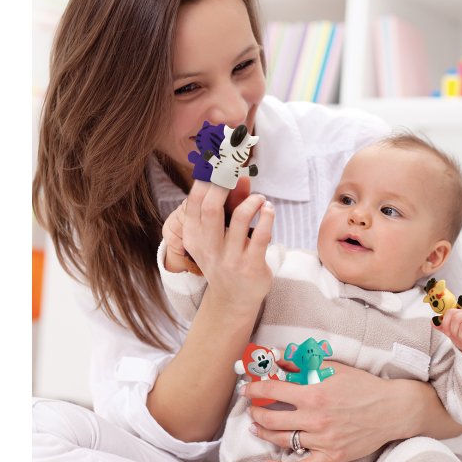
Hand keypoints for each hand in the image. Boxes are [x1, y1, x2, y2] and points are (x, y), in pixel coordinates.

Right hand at [180, 177, 273, 316]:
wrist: (232, 299)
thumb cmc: (225, 258)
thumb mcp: (218, 234)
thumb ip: (229, 205)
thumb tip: (242, 176)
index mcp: (193, 236)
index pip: (195, 200)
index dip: (207, 177)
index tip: (220, 162)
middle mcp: (208, 247)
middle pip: (211, 206)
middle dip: (225, 184)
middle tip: (239, 174)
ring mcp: (229, 258)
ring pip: (239, 217)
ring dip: (253, 201)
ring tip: (259, 199)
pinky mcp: (251, 266)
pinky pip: (261, 234)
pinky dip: (266, 215)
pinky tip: (268, 210)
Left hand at [241, 361, 413, 461]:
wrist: (392, 409)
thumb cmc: (364, 386)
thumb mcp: (334, 368)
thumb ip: (305, 364)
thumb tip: (279, 358)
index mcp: (313, 394)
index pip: (272, 391)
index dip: (254, 389)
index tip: (247, 389)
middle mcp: (315, 419)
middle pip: (271, 419)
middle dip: (255, 413)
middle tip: (252, 409)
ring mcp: (322, 440)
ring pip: (282, 441)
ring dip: (264, 434)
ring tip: (256, 428)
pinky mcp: (331, 456)